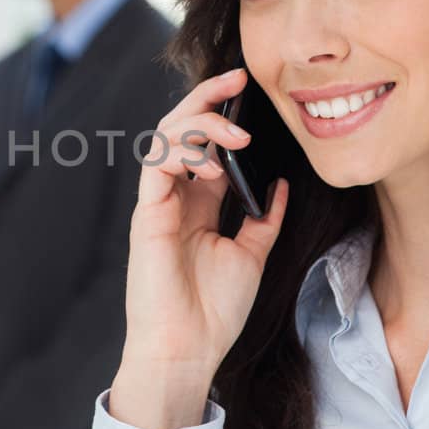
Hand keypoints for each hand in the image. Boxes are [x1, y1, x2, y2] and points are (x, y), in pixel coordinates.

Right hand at [113, 69, 288, 428]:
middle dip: (207, 98)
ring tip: (236, 130)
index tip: (251, 91)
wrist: (187, 349)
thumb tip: (281, 184)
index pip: (206, 144)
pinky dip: (183, 152)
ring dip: (200, 122)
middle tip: (238, 79)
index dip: (225, 114)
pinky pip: (157, 164)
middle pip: (181, 129)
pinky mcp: (147, 214)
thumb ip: (263, 217)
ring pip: (166, 137)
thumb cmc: (213, 311)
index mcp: (198, 204)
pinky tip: (212, 162)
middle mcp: (175, 197)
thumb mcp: (252, 255)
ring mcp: (158, 203)